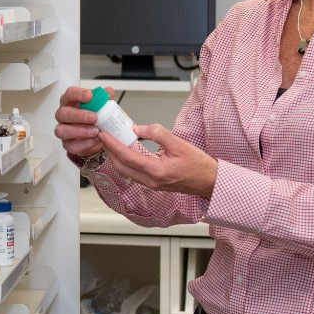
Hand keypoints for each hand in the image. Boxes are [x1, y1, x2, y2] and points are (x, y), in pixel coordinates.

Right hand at [54, 84, 112, 159]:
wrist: (95, 136)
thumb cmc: (94, 118)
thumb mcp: (101, 106)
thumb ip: (104, 99)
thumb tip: (108, 91)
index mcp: (70, 102)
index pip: (69, 94)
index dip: (78, 94)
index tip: (89, 96)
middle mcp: (64, 115)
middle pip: (63, 113)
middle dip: (79, 115)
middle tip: (94, 117)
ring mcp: (63, 130)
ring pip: (63, 130)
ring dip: (80, 131)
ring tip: (95, 131)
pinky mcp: (67, 144)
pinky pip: (71, 145)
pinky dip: (84, 143)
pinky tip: (95, 140)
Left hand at [101, 123, 217, 198]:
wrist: (209, 181)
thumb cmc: (198, 164)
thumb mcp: (179, 143)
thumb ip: (157, 133)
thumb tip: (137, 129)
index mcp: (157, 171)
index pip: (127, 157)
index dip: (113, 145)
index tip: (104, 135)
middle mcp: (151, 181)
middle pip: (121, 166)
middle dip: (109, 151)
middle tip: (104, 137)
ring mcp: (151, 184)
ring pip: (126, 171)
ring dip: (116, 157)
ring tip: (112, 142)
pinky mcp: (153, 184)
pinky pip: (133, 173)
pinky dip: (125, 162)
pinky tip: (126, 151)